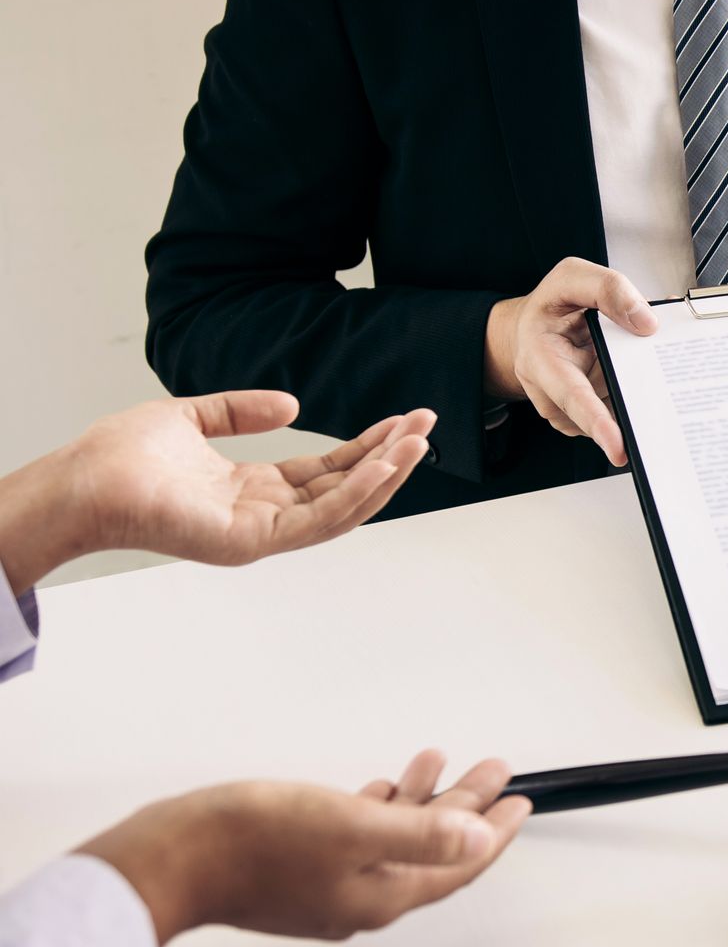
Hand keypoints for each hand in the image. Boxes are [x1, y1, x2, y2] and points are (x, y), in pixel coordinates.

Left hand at [0, 392, 432, 592]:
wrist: (83, 481)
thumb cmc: (119, 458)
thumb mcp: (191, 418)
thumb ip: (241, 411)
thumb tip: (293, 404)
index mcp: (253, 489)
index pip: (326, 470)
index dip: (366, 444)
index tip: (402, 419)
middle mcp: (265, 515)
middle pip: (345, 487)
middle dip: (389, 456)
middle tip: (425, 424)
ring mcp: (263, 533)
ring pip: (343, 507)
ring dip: (386, 474)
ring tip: (418, 442)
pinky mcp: (255, 542)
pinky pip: (320, 520)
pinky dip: (357, 494)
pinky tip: (383, 465)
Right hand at [78, 750, 529, 945]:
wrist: (170, 858)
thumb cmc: (251, 841)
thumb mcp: (353, 826)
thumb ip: (421, 834)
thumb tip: (479, 838)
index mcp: (380, 895)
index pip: (458, 866)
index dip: (495, 832)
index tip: (521, 800)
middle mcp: (358, 899)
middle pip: (432, 850)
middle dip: (467, 806)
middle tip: (494, 770)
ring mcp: (327, 886)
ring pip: (395, 840)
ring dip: (422, 799)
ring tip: (438, 760)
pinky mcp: (298, 869)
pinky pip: (359, 838)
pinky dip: (380, 808)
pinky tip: (381, 786)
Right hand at [485, 257, 656, 465]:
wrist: (533, 325)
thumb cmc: (551, 304)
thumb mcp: (573, 276)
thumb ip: (608, 289)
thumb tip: (646, 321)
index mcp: (540, 358)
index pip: (572, 395)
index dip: (596, 422)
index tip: (617, 445)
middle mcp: (548, 390)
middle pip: (596, 413)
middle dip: (625, 417)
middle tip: (654, 415)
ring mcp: (565, 408)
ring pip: (609, 413)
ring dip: (630, 400)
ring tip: (641, 373)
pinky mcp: (582, 414)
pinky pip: (612, 412)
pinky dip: (628, 399)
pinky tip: (635, 380)